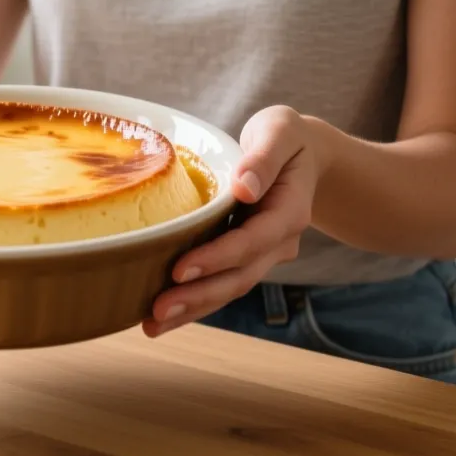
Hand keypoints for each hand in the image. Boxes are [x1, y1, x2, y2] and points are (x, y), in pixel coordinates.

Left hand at [143, 106, 318, 337]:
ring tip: (152, 325)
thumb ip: (264, 157)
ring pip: (229, 288)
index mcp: (289, 212)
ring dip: (192, 310)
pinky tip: (163, 317)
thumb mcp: (280, 131)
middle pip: (239, 277)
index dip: (217, 258)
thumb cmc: (285, 137)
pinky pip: (221, 284)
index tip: (180, 269)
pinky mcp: (246, 258)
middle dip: (198, 297)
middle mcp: (279, 242)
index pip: (251, 241)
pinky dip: (195, 302)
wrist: (304, 156)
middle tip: (156, 311)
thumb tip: (244, 187)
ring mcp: (264, 254)